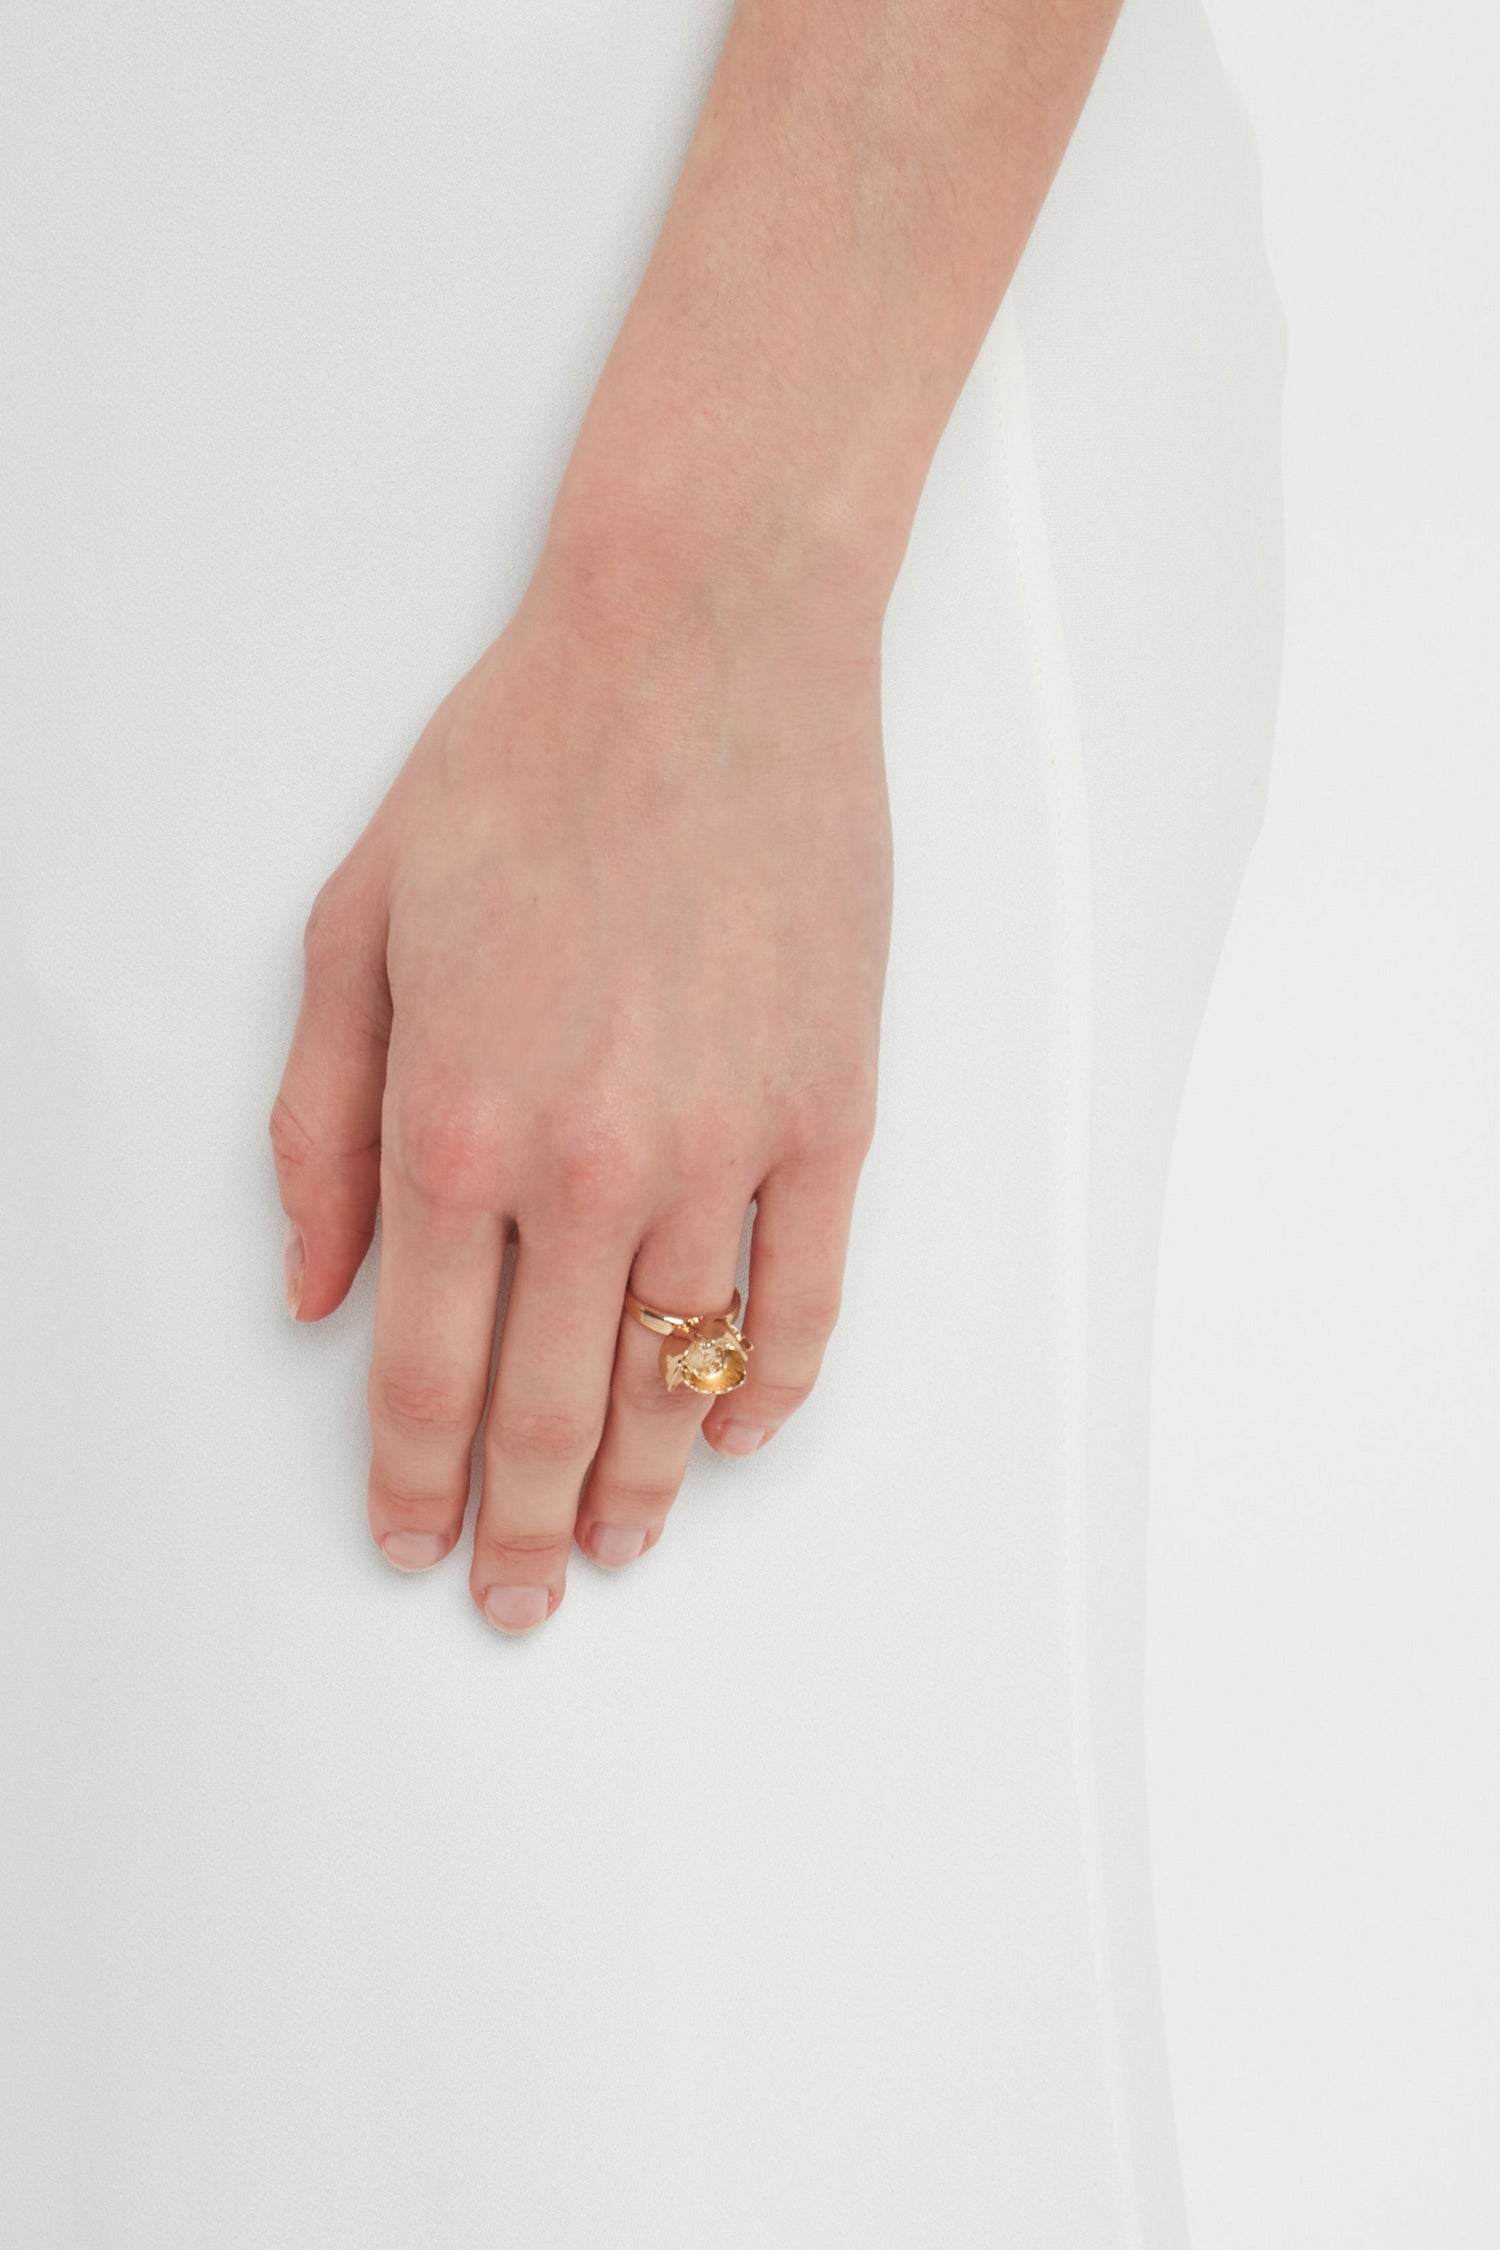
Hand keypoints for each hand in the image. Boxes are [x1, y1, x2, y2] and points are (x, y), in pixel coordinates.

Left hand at [270, 529, 891, 1631]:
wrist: (699, 653)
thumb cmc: (520, 769)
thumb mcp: (353, 932)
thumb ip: (319, 1131)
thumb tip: (319, 1294)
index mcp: (455, 1125)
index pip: (423, 1371)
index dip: (412, 1484)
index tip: (412, 1547)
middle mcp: (592, 1166)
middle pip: (548, 1407)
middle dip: (518, 1527)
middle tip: (513, 1600)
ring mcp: (727, 1147)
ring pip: (676, 1375)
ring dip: (639, 1482)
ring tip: (616, 1546)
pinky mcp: (832, 1112)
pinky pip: (806, 1296)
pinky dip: (771, 1386)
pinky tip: (737, 1432)